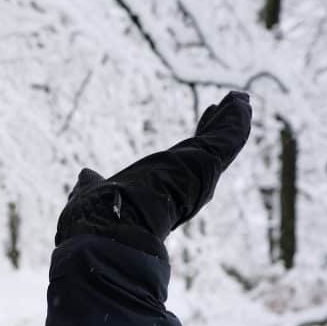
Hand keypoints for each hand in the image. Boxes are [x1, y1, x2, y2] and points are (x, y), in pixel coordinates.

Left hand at [55, 91, 251, 257]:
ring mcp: (200, 174)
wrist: (117, 226)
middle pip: (207, 147)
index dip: (194, 142)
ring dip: (231, 119)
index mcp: (164, 186)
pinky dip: (236, 121)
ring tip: (240, 99)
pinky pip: (228, 138)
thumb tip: (84, 174)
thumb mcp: (96, 189)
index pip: (184, 159)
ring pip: (221, 141)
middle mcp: (186, 182)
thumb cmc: (105, 215)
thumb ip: (91, 183)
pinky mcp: (208, 164)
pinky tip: (242, 103)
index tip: (201, 123)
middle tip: (230, 105)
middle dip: (217, 126)